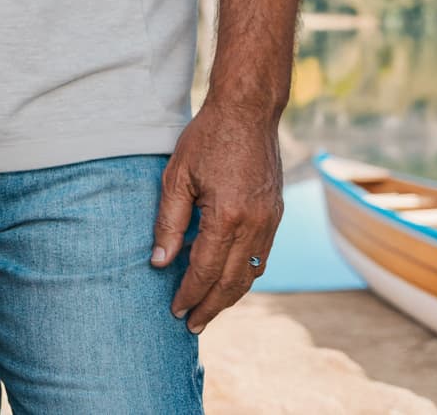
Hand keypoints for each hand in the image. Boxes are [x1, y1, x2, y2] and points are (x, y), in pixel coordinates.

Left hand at [152, 102, 282, 332]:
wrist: (247, 113)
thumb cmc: (206, 139)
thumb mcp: (176, 177)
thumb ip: (169, 222)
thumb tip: (160, 262)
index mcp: (228, 216)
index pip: (206, 269)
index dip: (190, 293)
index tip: (175, 310)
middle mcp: (256, 224)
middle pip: (233, 281)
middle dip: (211, 306)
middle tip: (191, 324)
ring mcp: (271, 221)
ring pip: (252, 272)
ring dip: (230, 295)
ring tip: (208, 309)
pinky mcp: (276, 214)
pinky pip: (262, 256)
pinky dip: (245, 274)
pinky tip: (228, 280)